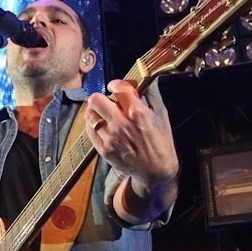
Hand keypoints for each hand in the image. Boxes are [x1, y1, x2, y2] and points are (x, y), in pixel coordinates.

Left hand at [85, 79, 178, 220]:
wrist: (155, 171)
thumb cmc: (161, 143)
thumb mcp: (162, 116)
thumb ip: (153, 95)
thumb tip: (147, 79)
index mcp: (137, 113)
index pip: (118, 88)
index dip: (115, 84)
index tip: (115, 87)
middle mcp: (122, 125)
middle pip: (96, 100)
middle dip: (100, 97)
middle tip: (106, 101)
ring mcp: (111, 138)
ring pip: (90, 115)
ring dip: (95, 111)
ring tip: (103, 114)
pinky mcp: (104, 150)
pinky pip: (89, 130)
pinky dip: (93, 125)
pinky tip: (101, 126)